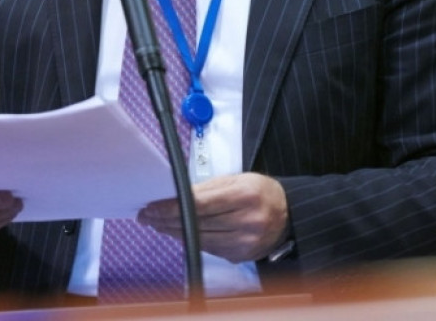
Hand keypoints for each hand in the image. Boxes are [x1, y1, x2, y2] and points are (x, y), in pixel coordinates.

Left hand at [138, 173, 288, 262]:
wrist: (288, 213)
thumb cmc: (259, 192)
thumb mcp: (236, 179)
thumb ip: (206, 188)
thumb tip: (174, 196)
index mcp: (245, 195)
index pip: (199, 203)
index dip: (172, 207)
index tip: (152, 206)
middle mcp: (247, 221)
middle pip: (197, 223)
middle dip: (167, 220)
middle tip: (147, 216)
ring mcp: (245, 242)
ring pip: (200, 239)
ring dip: (175, 232)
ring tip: (158, 224)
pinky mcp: (242, 256)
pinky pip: (210, 248)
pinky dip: (192, 239)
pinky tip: (179, 232)